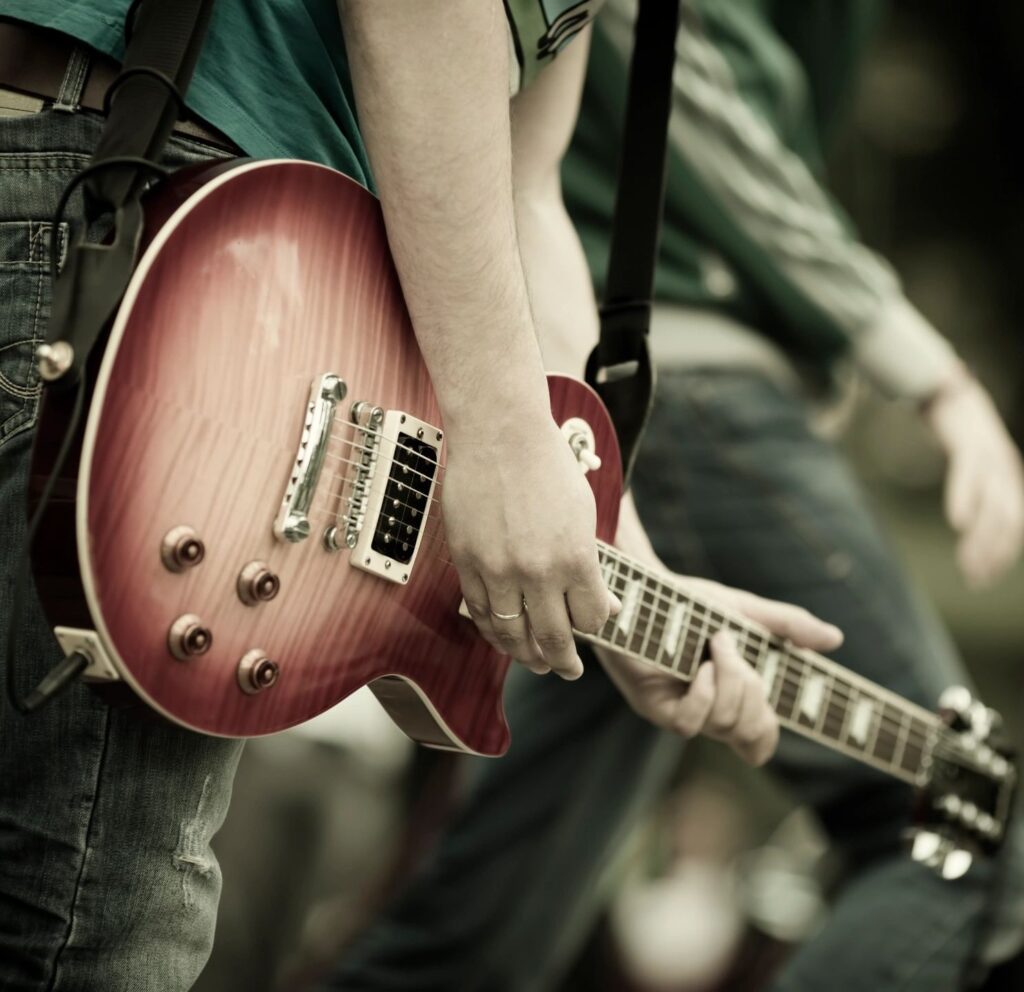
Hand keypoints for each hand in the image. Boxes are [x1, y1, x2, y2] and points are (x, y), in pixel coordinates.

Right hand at [444, 413, 616, 678]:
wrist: (500, 434)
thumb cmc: (548, 467)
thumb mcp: (585, 514)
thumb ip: (592, 566)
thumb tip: (606, 607)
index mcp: (577, 559)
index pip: (591, 620)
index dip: (593, 626)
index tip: (590, 624)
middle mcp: (538, 572)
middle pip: (554, 638)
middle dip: (564, 662)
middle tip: (567, 672)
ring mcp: (499, 571)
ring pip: (513, 634)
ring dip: (526, 655)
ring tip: (535, 662)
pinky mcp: (467, 563)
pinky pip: (480, 613)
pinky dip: (492, 630)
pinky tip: (502, 636)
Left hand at [597, 575, 843, 765]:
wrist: (643, 587)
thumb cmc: (689, 602)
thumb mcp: (745, 610)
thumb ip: (788, 626)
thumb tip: (836, 640)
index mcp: (729, 697)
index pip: (757, 742)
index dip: (768, 733)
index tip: (773, 701)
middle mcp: (705, 710)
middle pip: (750, 730)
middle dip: (752, 688)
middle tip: (730, 646)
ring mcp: (679, 710)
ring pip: (724, 725)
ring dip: (730, 681)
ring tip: (715, 645)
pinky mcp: (653, 706)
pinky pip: (690, 723)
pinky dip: (705, 693)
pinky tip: (701, 668)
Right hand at [923, 368, 1023, 586]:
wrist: (951, 392)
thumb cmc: (958, 435)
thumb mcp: (973, 467)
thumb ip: (977, 491)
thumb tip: (968, 524)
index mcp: (1008, 480)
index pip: (1014, 527)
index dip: (1001, 556)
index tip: (981, 580)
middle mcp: (1006, 471)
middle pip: (1008, 521)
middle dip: (993, 554)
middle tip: (974, 579)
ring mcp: (990, 457)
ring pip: (994, 503)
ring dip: (981, 537)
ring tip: (965, 561)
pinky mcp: (969, 443)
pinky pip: (969, 474)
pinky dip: (965, 499)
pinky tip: (957, 522)